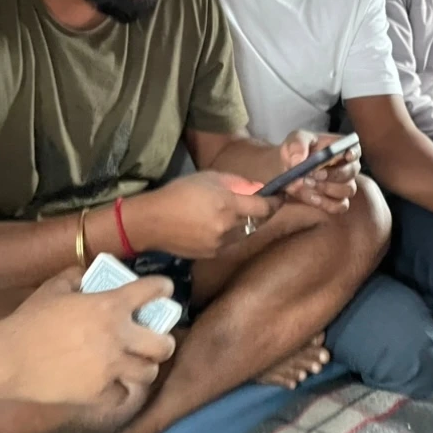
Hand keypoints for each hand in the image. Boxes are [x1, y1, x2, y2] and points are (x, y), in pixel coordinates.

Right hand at [0, 269, 176, 405]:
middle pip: (163, 345)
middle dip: (165, 342)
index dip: (162, 288)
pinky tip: (113, 385)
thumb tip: (86, 276)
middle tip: (158, 340)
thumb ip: (76, 277)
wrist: (8, 359)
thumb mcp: (55, 287)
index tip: (164, 290)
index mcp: (110, 305)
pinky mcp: (97, 393)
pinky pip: (121, 395)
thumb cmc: (30, 320)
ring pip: (148, 373)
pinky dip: (119, 390)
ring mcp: (110, 368)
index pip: (151, 291)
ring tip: (137, 364)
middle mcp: (118, 337)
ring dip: (145, 367)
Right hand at [126, 172, 278, 258]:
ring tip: (229, 214)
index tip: (281, 197)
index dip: (276, 202)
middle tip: (256, 204)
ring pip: (243, 234)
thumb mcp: (209, 178)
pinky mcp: (211, 255)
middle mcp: (228, 227)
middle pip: (257, 222)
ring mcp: (220, 244)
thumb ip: (237, 183)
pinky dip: (229, 235)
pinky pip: (229, 243)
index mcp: (229, 205)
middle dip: (259, 213)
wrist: (151, 222)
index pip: (264, 207)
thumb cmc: (179, 192)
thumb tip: (257, 189)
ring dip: (243, 225)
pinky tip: (214, 226)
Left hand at [276, 131, 360, 213]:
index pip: (354, 149)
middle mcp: (345, 166)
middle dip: (334, 173)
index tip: (347, 155)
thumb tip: (299, 160)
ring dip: (327, 188)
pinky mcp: (336, 202)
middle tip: (314, 174)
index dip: (354, 152)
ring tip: (306, 184)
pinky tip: (311, 197)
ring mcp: (342, 185)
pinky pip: (340, 206)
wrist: (283, 174)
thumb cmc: (293, 154)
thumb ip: (296, 146)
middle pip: (352, 170)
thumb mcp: (292, 143)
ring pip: (348, 189)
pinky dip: (325, 202)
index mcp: (339, 148)